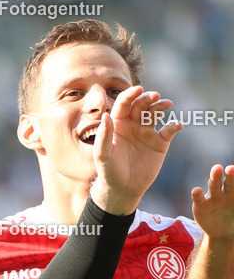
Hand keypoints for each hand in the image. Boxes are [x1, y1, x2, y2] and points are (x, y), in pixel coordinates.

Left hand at [88, 86, 181, 214]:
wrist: (123, 189)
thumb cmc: (109, 171)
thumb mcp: (102, 155)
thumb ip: (104, 136)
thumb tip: (105, 115)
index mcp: (117, 124)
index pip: (124, 104)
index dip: (130, 95)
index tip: (138, 89)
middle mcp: (133, 125)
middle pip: (141, 105)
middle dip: (147, 98)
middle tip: (154, 97)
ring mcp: (147, 132)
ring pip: (156, 113)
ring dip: (161, 106)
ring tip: (166, 104)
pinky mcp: (160, 142)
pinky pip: (169, 129)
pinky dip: (175, 125)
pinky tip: (176, 126)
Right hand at [191, 164, 233, 240]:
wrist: (223, 234)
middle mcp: (224, 191)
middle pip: (227, 180)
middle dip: (229, 174)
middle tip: (230, 168)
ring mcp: (212, 197)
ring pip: (213, 185)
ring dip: (215, 177)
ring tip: (217, 169)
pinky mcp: (200, 206)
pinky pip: (198, 199)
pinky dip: (197, 194)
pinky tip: (197, 191)